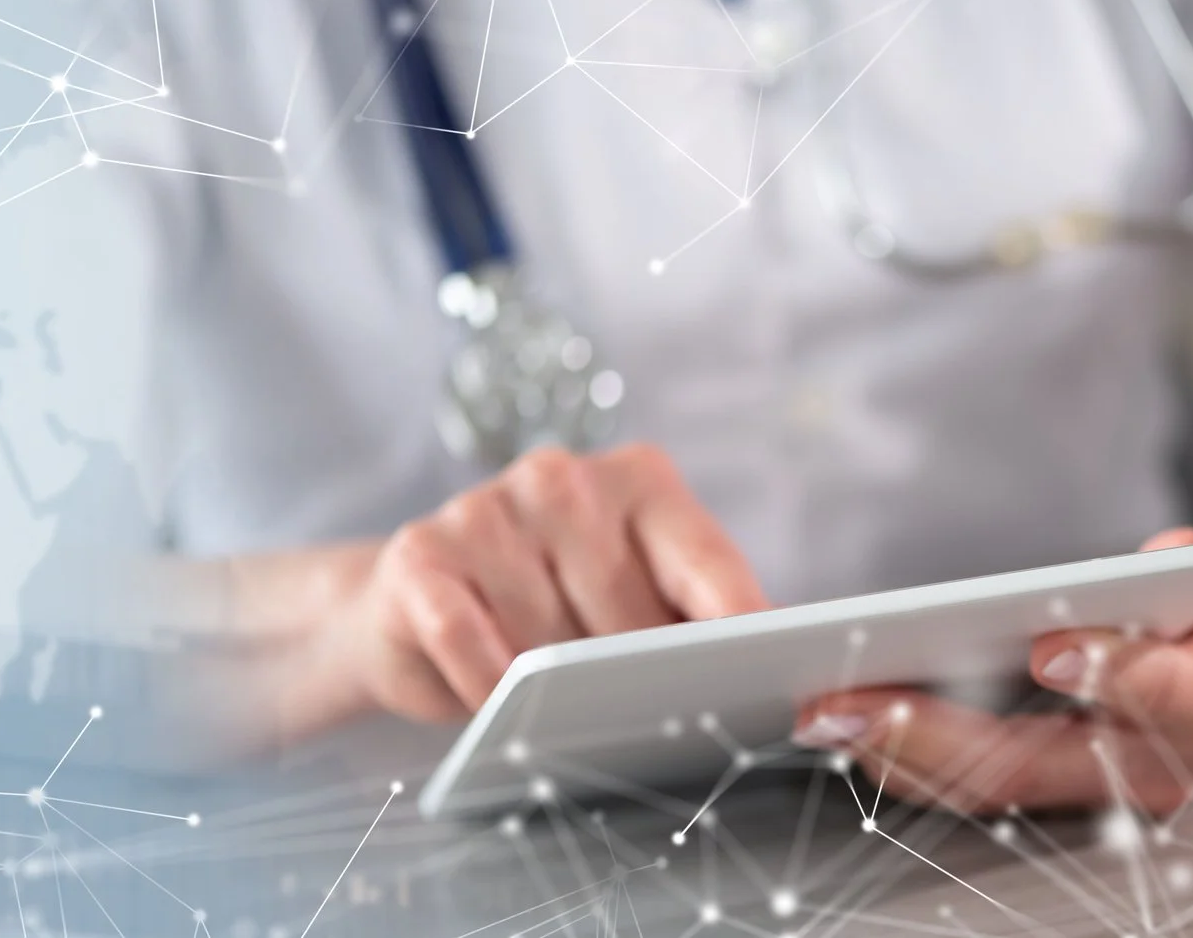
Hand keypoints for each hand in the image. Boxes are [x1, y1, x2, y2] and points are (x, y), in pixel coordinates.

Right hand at [336, 444, 767, 722]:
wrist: (413, 601)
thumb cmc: (548, 611)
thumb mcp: (630, 605)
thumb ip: (693, 625)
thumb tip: (779, 678)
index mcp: (638, 481)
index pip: (706, 562)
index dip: (740, 628)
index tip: (771, 681)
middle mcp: (562, 479)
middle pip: (629, 615)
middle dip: (634, 681)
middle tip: (630, 715)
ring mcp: (487, 510)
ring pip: (548, 638)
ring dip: (551, 689)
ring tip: (543, 698)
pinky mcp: (421, 553)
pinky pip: (470, 642)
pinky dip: (486, 686)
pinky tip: (495, 703)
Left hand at [794, 527, 1192, 814]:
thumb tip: (1174, 552)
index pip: (1170, 701)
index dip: (1114, 675)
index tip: (1051, 649)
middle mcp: (1151, 773)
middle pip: (1031, 767)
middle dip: (927, 737)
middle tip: (843, 705)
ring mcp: (1096, 792)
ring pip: (983, 788)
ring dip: (892, 757)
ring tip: (817, 715)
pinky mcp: (1052, 787)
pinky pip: (970, 783)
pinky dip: (902, 758)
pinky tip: (842, 723)